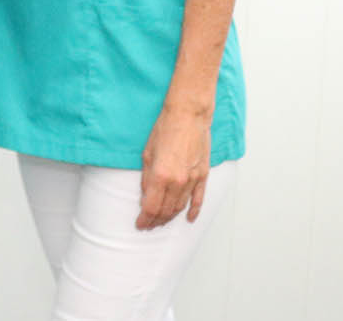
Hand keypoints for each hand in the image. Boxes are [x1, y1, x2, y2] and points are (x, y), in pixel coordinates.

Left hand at [138, 106, 211, 228]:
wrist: (188, 117)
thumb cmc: (165, 130)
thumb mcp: (146, 153)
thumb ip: (146, 177)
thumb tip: (145, 195)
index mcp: (160, 175)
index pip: (151, 206)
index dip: (145, 219)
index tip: (139, 224)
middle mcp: (178, 181)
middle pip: (166, 210)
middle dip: (156, 221)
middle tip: (149, 226)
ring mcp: (193, 180)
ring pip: (181, 207)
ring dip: (170, 217)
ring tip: (161, 223)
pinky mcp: (203, 176)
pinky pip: (199, 199)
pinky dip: (194, 211)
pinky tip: (188, 219)